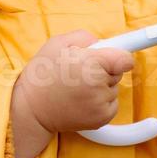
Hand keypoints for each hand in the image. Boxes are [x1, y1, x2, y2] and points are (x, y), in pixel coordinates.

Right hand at [12, 29, 134, 133]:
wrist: (31, 108)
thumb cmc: (42, 74)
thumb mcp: (58, 43)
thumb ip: (85, 37)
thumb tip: (104, 43)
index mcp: (91, 64)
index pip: (125, 59)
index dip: (119, 55)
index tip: (124, 55)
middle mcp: (99, 86)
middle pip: (117, 72)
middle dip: (104, 69)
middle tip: (79, 71)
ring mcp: (101, 104)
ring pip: (113, 88)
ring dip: (101, 86)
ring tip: (75, 87)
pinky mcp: (101, 119)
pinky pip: (111, 103)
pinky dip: (101, 101)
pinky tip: (81, 100)